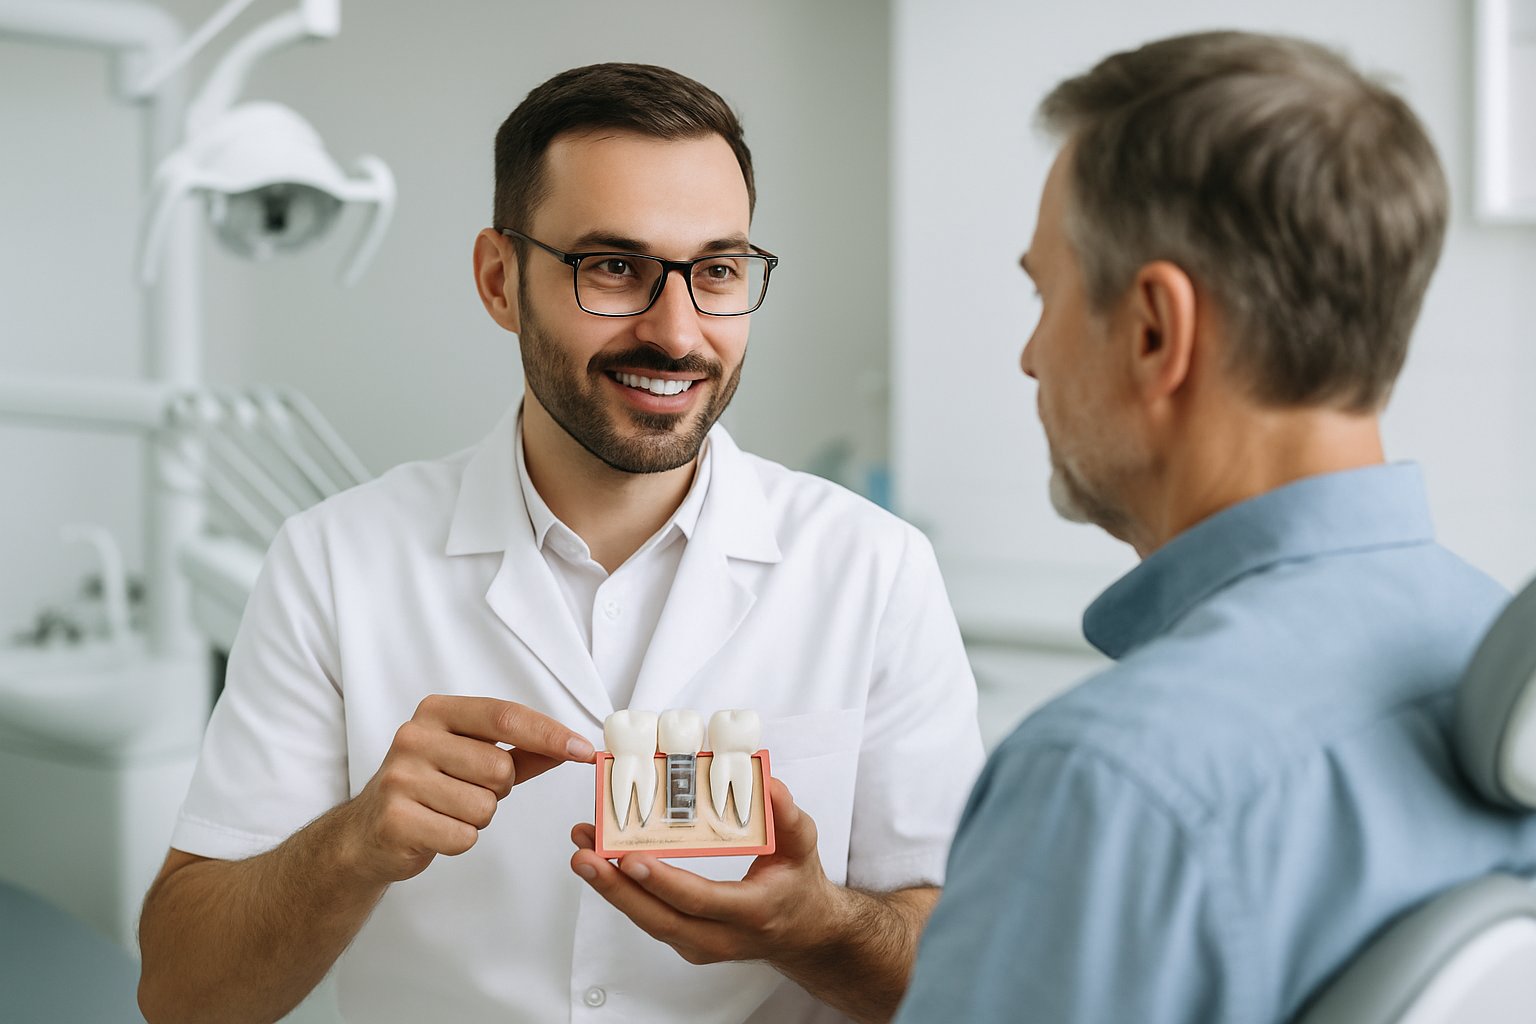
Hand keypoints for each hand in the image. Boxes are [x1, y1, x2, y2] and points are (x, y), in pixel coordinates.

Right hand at [343, 695, 593, 884]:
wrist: (367, 833)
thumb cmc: (430, 788)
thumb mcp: (474, 758)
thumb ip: (524, 750)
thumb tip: (574, 746)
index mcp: (436, 712)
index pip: (505, 716)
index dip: (549, 734)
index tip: (584, 750)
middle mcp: (414, 737)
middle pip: (499, 767)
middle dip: (498, 789)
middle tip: (468, 792)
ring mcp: (400, 778)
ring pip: (484, 805)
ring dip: (477, 817)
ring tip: (447, 811)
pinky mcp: (396, 819)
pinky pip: (463, 835)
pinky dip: (459, 840)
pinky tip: (434, 831)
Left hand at [569, 778, 842, 966]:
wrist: (801, 930)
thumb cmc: (797, 885)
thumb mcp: (803, 846)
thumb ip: (788, 815)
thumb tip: (768, 785)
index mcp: (753, 911)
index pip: (702, 901)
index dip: (664, 881)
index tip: (632, 858)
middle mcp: (722, 936)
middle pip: (660, 918)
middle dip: (617, 887)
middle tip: (585, 856)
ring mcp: (700, 944)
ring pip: (648, 921)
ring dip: (611, 888)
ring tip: (582, 852)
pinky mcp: (686, 940)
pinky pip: (649, 918)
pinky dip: (622, 892)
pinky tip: (601, 863)